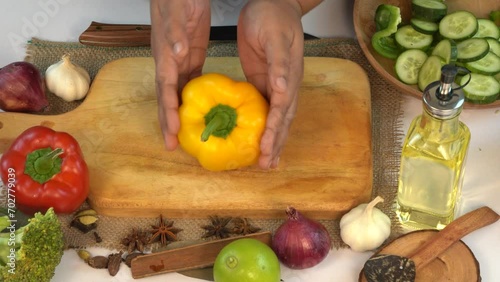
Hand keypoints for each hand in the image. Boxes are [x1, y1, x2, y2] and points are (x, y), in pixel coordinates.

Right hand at [150, 0, 210, 149]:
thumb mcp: (176, 12)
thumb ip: (174, 32)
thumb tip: (176, 53)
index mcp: (165, 56)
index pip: (166, 89)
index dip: (168, 111)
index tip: (172, 131)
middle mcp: (170, 63)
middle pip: (167, 98)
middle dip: (168, 122)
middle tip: (172, 146)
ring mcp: (180, 62)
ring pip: (177, 94)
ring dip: (179, 115)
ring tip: (182, 136)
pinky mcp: (191, 57)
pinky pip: (190, 82)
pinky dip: (192, 99)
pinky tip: (198, 110)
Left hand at [237, 0, 304, 168]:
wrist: (273, 4)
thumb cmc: (273, 16)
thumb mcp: (276, 36)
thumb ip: (280, 63)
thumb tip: (283, 88)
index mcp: (288, 77)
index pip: (281, 109)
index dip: (273, 130)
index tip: (265, 148)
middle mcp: (285, 86)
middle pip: (282, 120)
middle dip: (275, 143)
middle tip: (266, 165)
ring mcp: (275, 86)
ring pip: (275, 119)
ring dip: (272, 141)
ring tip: (267, 162)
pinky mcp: (264, 83)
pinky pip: (264, 110)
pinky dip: (262, 127)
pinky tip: (258, 139)